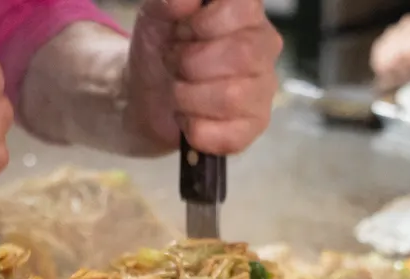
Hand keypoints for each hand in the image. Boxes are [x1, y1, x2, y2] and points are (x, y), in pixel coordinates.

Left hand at [126, 0, 282, 154]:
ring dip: (188, 97)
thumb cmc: (160, 49)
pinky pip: (226, 134)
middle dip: (191, 63)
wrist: (145, 97)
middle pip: (241, 56)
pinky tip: (188, 119)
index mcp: (247, 14)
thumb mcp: (155, 15)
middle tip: (175, 65)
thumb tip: (186, 1)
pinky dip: (194, 128)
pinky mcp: (253, 127)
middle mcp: (264, 48)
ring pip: (231, 97)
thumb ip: (170, 0)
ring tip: (179, 91)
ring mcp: (263, 90)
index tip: (181, 32)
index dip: (202, 24)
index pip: (242, 9)